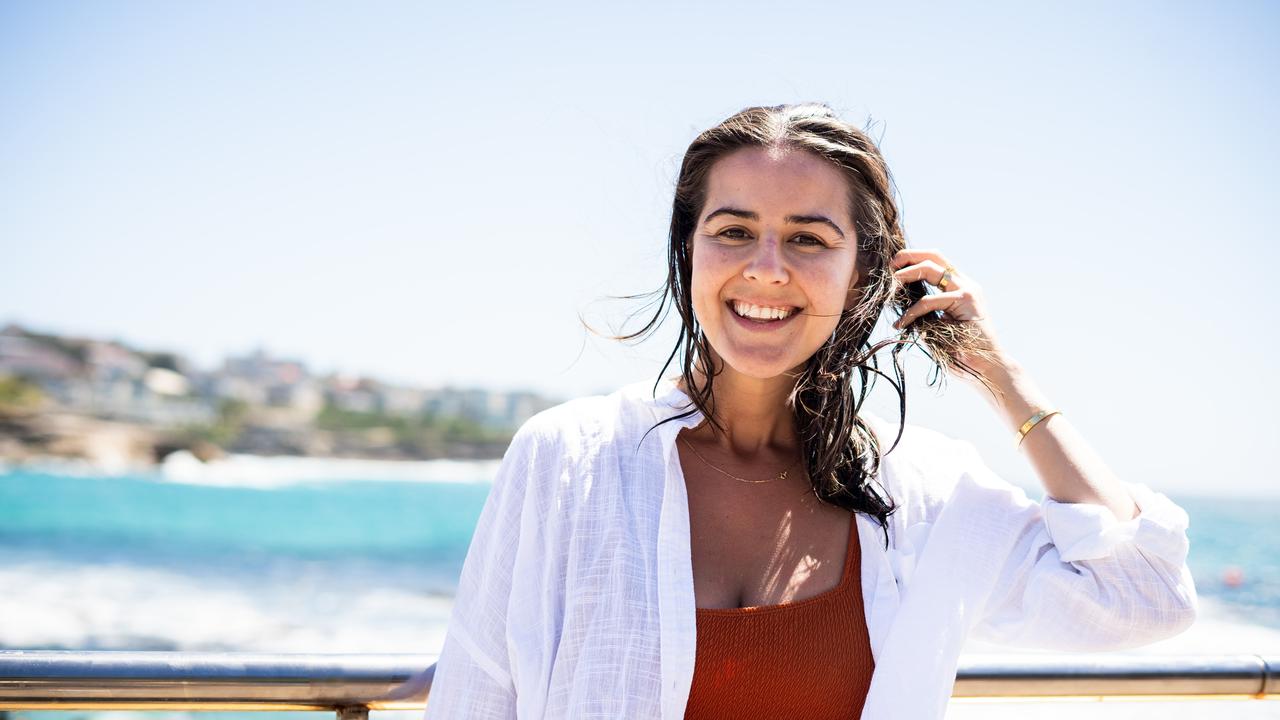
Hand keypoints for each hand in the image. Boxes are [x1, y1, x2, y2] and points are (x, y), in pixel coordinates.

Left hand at [888, 248, 1012, 377]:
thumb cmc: (960, 351)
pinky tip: (902, 323)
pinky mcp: (967, 302)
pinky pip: (930, 300)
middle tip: (889, 267)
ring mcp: (968, 290)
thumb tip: (897, 302)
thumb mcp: (936, 325)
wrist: (986, 369)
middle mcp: (965, 283)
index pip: (935, 260)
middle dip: (908, 256)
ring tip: (890, 286)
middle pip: (934, 255)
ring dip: (906, 274)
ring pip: (931, 269)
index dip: (912, 258)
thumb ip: (923, 310)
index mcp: (959, 286)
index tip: (892, 268)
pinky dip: (912, 311)